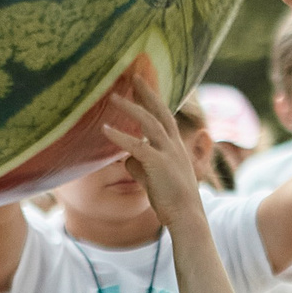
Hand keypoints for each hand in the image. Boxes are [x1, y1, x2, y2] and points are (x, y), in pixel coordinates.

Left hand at [99, 70, 204, 228]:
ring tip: (113, 96)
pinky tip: (105, 129)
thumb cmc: (171, 200)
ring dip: (131, 108)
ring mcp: (168, 154)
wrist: (186, 217)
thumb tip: (125, 159)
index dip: (154, 100)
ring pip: (149, 123)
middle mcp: (174, 146)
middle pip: (160, 111)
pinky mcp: (159, 165)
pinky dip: (120, 137)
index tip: (142, 85)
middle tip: (134, 75)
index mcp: (175, 147)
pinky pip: (137, 146)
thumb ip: (140, 165)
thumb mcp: (153, 178)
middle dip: (147, 92)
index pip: (164, 117)